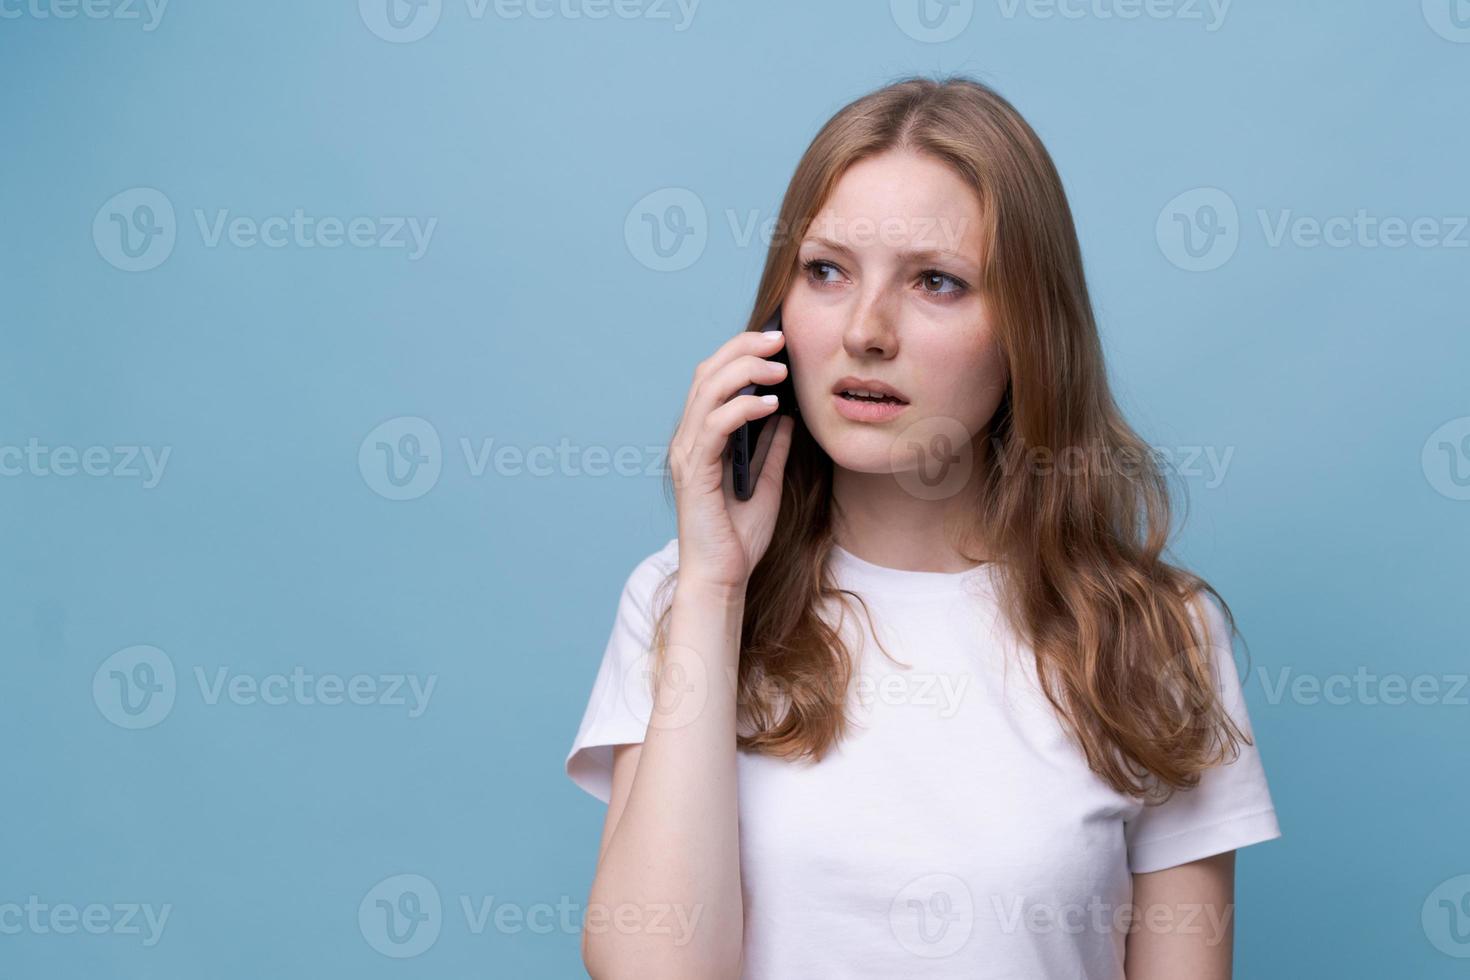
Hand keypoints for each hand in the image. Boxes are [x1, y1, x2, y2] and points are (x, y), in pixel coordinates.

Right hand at [668, 326, 795, 593]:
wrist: (723, 578)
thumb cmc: (739, 537)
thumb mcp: (766, 482)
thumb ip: (772, 448)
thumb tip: (788, 415)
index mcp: (702, 439)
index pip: (714, 379)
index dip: (742, 352)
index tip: (778, 339)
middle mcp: (689, 440)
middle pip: (707, 373)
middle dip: (743, 348)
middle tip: (779, 337)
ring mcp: (688, 454)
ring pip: (707, 392)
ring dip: (745, 371)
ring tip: (780, 366)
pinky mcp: (695, 472)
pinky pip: (715, 426)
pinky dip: (742, 408)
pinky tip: (770, 404)